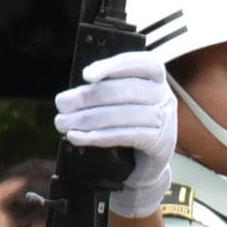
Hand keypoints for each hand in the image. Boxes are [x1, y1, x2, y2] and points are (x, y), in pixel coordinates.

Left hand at [55, 49, 176, 216]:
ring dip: (88, 119)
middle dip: (87, 98)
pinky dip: (98, 136)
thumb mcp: (122, 100)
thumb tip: (69, 99)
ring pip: (122, 114)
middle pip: (124, 91)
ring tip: (64, 123)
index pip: (138, 63)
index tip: (86, 75)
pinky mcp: (160, 142)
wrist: (147, 162)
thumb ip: (104, 90)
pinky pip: (126, 135)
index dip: (112, 66)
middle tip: (62, 105)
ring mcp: (165, 119)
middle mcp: (164, 95)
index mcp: (154, 76)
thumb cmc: (129, 123)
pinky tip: (79, 137)